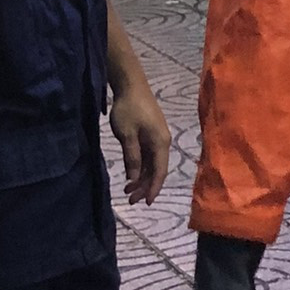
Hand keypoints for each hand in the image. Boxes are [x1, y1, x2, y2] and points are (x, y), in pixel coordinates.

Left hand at [109, 77, 171, 204]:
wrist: (131, 86)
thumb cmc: (128, 109)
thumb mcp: (127, 135)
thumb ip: (132, 157)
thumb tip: (134, 177)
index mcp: (160, 143)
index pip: (159, 171)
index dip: (153, 188)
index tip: (146, 203)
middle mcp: (163, 142)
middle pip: (156, 170)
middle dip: (144, 186)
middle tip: (129, 200)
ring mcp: (158, 137)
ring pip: (152, 164)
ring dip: (141, 177)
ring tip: (127, 190)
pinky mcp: (151, 133)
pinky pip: (148, 156)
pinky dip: (140, 167)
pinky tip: (131, 173)